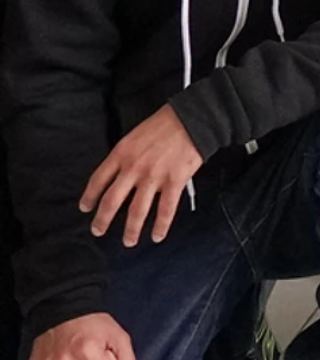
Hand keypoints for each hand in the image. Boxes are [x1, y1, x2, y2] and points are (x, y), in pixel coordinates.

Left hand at [81, 106, 202, 246]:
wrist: (194, 118)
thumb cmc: (166, 123)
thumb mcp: (135, 135)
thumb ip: (126, 155)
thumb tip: (120, 174)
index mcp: (122, 153)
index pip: (98, 180)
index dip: (90, 196)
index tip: (86, 208)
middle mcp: (134, 168)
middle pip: (113, 200)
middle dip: (103, 219)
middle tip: (98, 231)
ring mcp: (154, 177)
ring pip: (137, 210)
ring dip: (131, 229)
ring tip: (128, 241)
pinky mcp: (174, 182)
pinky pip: (165, 209)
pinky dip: (161, 226)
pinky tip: (157, 236)